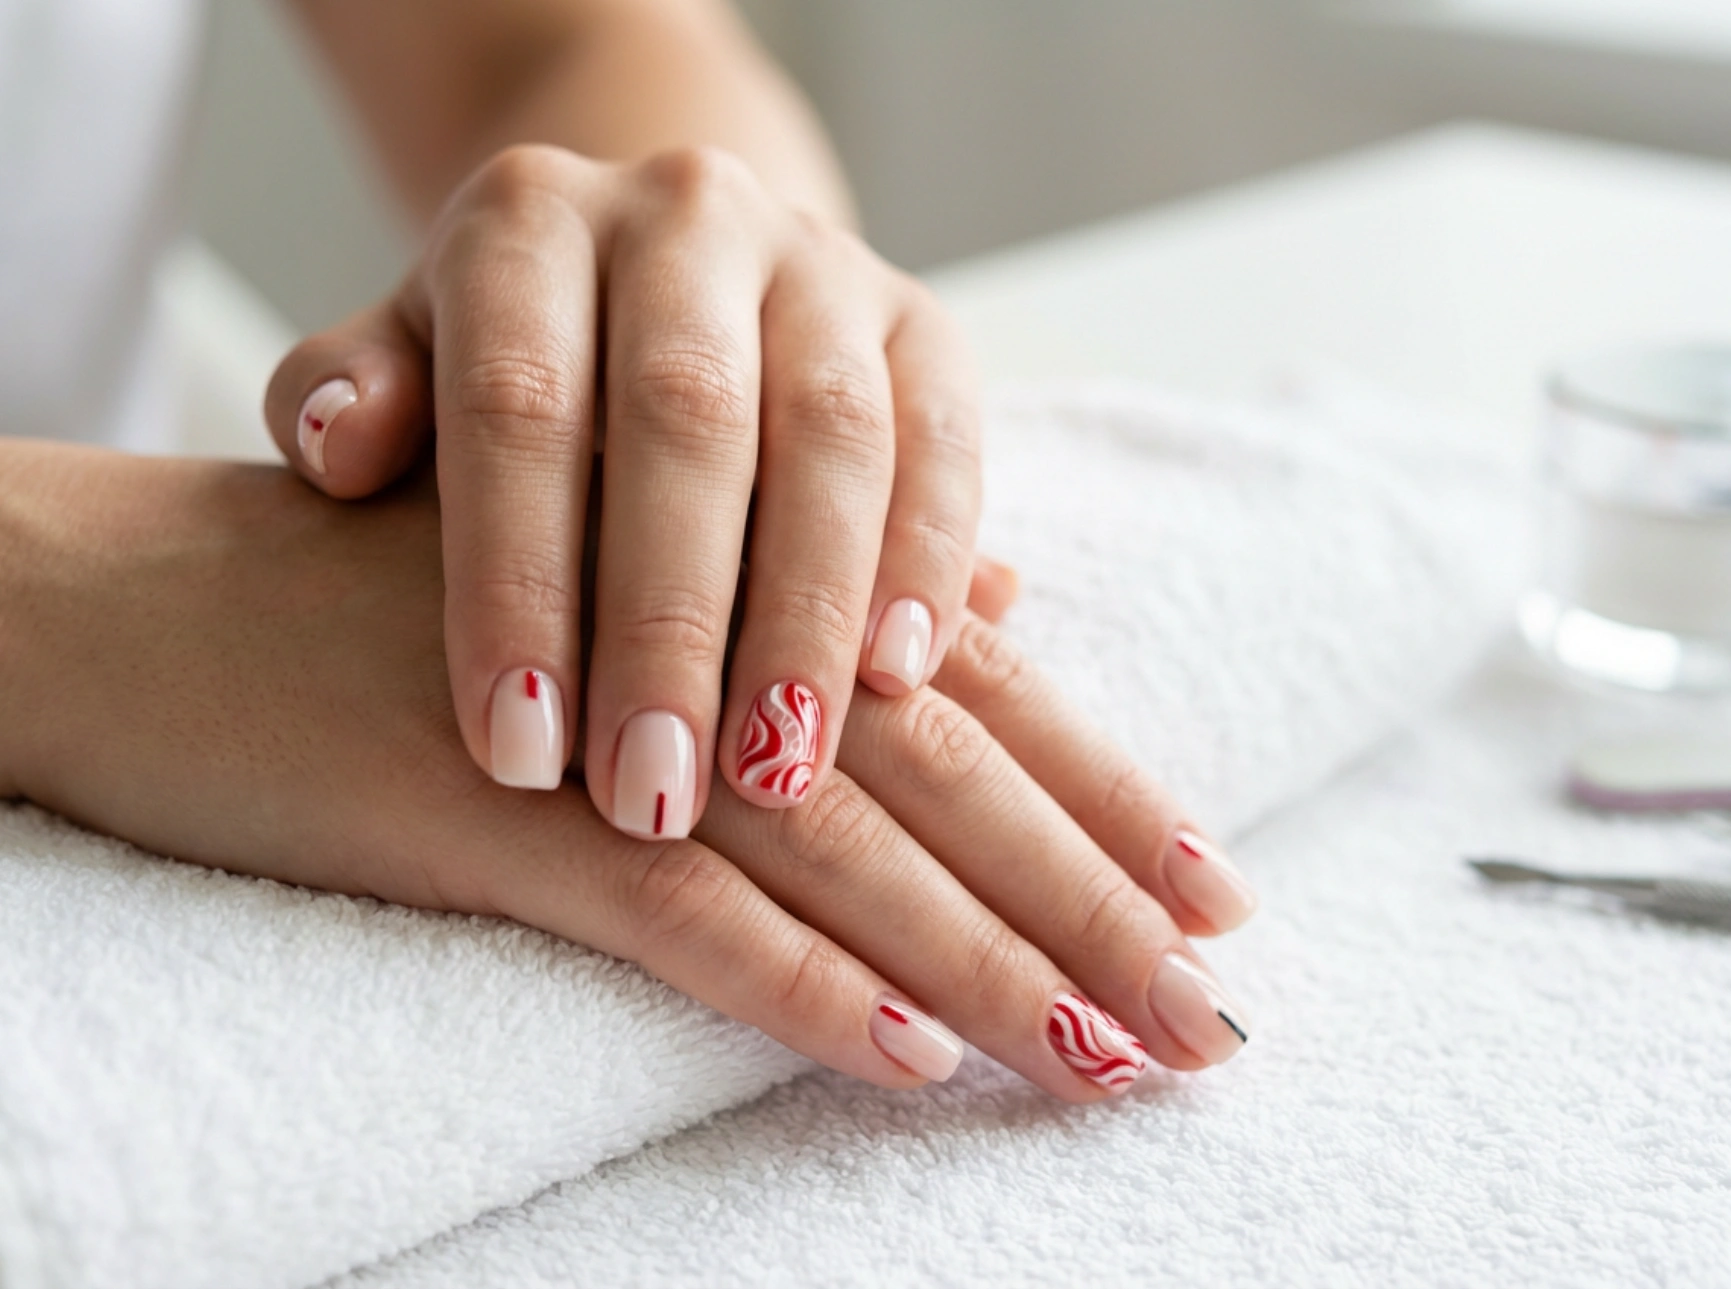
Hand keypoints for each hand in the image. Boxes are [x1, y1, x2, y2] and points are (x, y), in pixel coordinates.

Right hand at [1, 447, 1256, 1098]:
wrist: (172, 600)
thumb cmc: (419, 592)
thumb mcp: (628, 569)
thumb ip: (828, 590)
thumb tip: (999, 606)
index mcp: (750, 581)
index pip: (973, 698)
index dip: (1104, 796)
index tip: (1218, 897)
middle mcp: (706, 641)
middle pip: (945, 783)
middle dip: (1090, 906)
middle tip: (1215, 1019)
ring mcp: (610, 728)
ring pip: (843, 856)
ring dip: (984, 968)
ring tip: (1106, 1060)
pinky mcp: (497, 815)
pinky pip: (672, 919)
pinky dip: (794, 988)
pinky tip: (903, 1059)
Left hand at [264, 144, 978, 839]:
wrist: (668, 261)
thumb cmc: (519, 358)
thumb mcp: (410, 360)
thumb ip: (351, 396)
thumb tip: (337, 449)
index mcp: (530, 217)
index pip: (518, 399)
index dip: (517, 580)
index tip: (514, 751)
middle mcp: (685, 213)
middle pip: (689, 416)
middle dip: (671, 621)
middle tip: (652, 793)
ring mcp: (821, 260)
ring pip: (832, 434)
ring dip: (809, 616)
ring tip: (776, 772)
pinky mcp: (925, 324)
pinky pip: (945, 440)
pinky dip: (927, 562)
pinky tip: (898, 681)